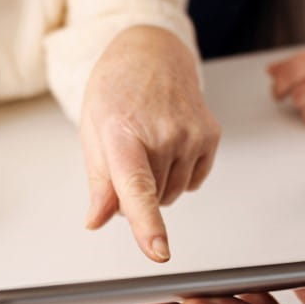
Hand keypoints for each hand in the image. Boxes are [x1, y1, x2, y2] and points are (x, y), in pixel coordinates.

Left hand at [80, 26, 220, 261]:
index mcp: (124, 131)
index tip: (158, 250)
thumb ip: (99, 182)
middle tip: (127, 155)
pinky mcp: (211, 136)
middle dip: (135, 192)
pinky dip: (178, 175)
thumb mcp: (93, 132)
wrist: (152, 54)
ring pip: (172, 195)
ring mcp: (192, 134)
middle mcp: (164, 132)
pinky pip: (193, 183)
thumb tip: (97, 220)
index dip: (147, 223)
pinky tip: (169, 146)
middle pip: (152, 199)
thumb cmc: (116, 90)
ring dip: (157, 184)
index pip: (137, 187)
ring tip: (147, 146)